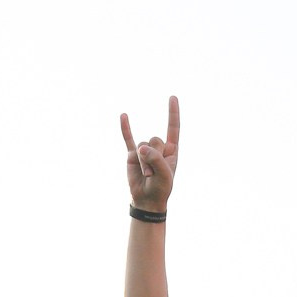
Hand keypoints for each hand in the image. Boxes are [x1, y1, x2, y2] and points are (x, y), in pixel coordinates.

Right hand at [120, 97, 178, 212]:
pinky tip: (124, 115)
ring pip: (142, 146)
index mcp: (171, 150)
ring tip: (147, 175)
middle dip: (154, 157)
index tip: (172, 97)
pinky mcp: (132, 155)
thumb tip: (140, 147)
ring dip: (144, 162)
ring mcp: (144, 150)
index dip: (173, 113)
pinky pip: (128, 139)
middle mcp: (158, 147)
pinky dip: (126, 128)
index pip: (173, 128)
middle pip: (155, 140)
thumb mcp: (165, 174)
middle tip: (154, 173)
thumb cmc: (161, 187)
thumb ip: (155, 158)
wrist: (147, 199)